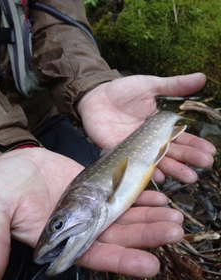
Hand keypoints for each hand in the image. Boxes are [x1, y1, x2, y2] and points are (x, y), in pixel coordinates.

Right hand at [0, 148, 182, 279]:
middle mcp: (78, 226)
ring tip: (173, 216)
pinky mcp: (95, 188)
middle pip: (116, 235)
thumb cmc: (1, 183)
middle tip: (174, 230)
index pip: (92, 255)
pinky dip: (139, 196)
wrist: (13, 160)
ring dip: (148, 216)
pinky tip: (157, 197)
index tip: (150, 264)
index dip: (120, 260)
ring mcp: (89, 206)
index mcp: (57, 238)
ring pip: (123, 216)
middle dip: (145, 234)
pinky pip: (120, 194)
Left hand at [78, 73, 215, 182]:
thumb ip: (174, 85)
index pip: (181, 137)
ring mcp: (135, 148)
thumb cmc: (122, 91)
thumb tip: (203, 78)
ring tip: (190, 177)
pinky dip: (146, 171)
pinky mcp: (119, 152)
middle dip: (190, 158)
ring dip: (173, 169)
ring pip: (157, 161)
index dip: (195, 144)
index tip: (211, 152)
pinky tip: (159, 177)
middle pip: (173, 151)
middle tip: (206, 164)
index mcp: (158, 126)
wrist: (95, 95)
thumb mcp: (150, 85)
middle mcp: (149, 140)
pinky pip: (134, 164)